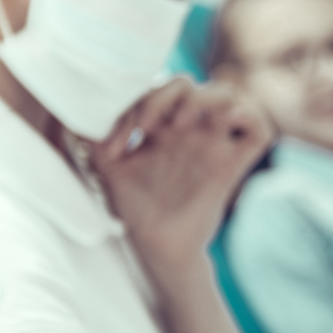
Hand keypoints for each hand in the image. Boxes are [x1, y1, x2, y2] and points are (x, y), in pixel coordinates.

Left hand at [91, 77, 273, 273]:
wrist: (157, 247)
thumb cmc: (135, 210)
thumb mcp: (108, 168)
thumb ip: (93, 138)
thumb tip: (73, 109)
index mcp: (163, 128)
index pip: (162, 88)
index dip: (143, 100)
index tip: (125, 135)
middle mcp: (191, 132)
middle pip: (194, 85)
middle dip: (172, 95)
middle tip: (153, 125)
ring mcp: (214, 146)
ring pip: (229, 96)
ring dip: (207, 98)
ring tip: (182, 124)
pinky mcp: (233, 165)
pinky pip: (259, 130)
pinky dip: (249, 117)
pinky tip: (222, 129)